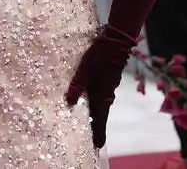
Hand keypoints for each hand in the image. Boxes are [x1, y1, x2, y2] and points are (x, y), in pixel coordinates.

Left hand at [66, 24, 137, 147]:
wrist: (116, 41)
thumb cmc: (99, 56)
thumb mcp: (84, 69)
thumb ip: (77, 85)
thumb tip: (69, 102)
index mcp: (102, 95)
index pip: (100, 119)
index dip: (99, 132)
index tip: (98, 145)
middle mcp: (107, 94)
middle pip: (101, 114)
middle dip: (96, 125)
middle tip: (92, 137)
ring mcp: (110, 86)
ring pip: (102, 104)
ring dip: (96, 113)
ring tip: (89, 121)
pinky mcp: (109, 79)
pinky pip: (103, 95)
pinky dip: (97, 102)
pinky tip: (91, 99)